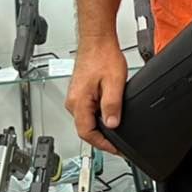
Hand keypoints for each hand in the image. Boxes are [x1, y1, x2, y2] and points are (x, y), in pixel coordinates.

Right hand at [65, 37, 126, 154]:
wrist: (97, 41)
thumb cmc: (102, 56)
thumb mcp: (114, 83)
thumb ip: (112, 106)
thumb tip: (113, 124)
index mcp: (78, 102)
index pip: (87, 133)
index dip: (103, 145)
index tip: (116, 149)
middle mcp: (73, 102)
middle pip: (86, 129)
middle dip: (103, 139)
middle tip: (119, 144)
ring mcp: (75, 98)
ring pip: (87, 121)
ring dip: (101, 128)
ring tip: (117, 132)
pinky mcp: (80, 94)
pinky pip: (88, 112)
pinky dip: (99, 118)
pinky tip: (110, 117)